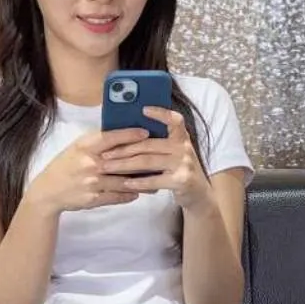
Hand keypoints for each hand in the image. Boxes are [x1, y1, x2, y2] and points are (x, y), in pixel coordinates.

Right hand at [28, 127, 148, 214]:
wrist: (48, 191)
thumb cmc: (65, 165)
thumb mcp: (77, 148)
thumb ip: (97, 142)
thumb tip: (122, 135)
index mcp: (85, 147)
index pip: (110, 138)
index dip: (129, 134)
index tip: (146, 132)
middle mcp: (90, 164)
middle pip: (122, 160)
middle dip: (142, 159)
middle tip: (160, 157)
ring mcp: (92, 183)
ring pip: (124, 181)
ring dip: (142, 182)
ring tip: (156, 180)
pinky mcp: (94, 199)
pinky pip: (118, 196)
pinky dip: (130, 194)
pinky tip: (139, 192)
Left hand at [99, 106, 213, 210]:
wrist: (199, 194)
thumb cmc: (178, 170)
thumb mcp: (173, 153)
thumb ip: (158, 143)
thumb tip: (128, 135)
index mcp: (181, 137)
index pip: (174, 120)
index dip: (160, 113)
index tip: (143, 109)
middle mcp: (184, 147)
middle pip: (148, 144)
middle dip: (123, 149)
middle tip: (105, 154)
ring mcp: (184, 163)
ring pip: (147, 161)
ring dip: (124, 165)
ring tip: (108, 167)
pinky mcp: (182, 180)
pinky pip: (155, 180)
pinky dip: (138, 182)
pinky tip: (125, 183)